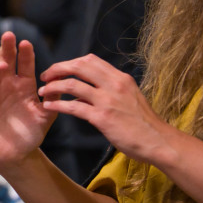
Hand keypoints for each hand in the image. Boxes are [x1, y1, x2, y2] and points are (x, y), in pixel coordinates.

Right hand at [0, 31, 56, 170]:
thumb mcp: (46, 117)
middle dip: (7, 48)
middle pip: (6, 60)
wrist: (15, 155)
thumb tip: (61, 82)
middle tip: (9, 35)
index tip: (26, 43)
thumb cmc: (30, 134)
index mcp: (24, 86)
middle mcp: (8, 86)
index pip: (24, 65)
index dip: (25, 54)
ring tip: (4, 63)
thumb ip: (53, 101)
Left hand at [39, 53, 170, 164]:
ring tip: (43, 92)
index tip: (59, 70)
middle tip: (45, 76)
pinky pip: (74, 106)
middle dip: (57, 69)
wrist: (159, 142)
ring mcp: (108, 100)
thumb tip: (85, 89)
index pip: (90, 60)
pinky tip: (49, 106)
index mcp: (120, 78)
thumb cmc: (144, 124)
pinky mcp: (102, 118)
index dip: (70, 62)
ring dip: (53, 87)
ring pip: (72, 84)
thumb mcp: (130, 97)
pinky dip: (58, 105)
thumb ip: (110, 89)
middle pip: (78, 66)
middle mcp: (114, 84)